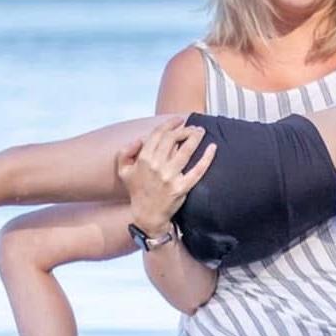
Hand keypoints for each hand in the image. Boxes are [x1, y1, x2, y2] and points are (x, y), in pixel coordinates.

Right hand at [116, 117, 216, 233]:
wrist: (147, 215)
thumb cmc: (137, 191)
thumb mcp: (123, 171)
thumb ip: (126, 152)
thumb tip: (140, 138)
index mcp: (143, 160)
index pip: (158, 135)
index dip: (169, 124)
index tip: (178, 120)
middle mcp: (156, 166)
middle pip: (173, 140)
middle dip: (184, 129)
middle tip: (193, 127)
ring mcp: (170, 177)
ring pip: (185, 151)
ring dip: (195, 138)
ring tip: (201, 131)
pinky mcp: (182, 187)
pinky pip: (197, 170)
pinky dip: (206, 158)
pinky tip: (212, 148)